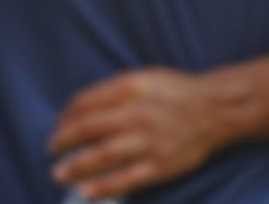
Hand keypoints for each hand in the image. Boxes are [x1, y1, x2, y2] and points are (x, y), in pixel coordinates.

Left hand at [48, 67, 219, 198]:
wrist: (216, 109)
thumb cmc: (177, 92)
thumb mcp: (147, 77)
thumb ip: (115, 89)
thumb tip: (78, 108)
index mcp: (133, 87)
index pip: (87, 101)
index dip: (67, 114)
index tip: (59, 123)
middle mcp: (139, 113)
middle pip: (89, 128)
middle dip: (64, 140)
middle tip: (52, 148)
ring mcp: (149, 141)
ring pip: (103, 155)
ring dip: (76, 165)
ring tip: (58, 173)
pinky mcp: (160, 165)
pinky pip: (126, 179)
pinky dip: (104, 187)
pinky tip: (86, 191)